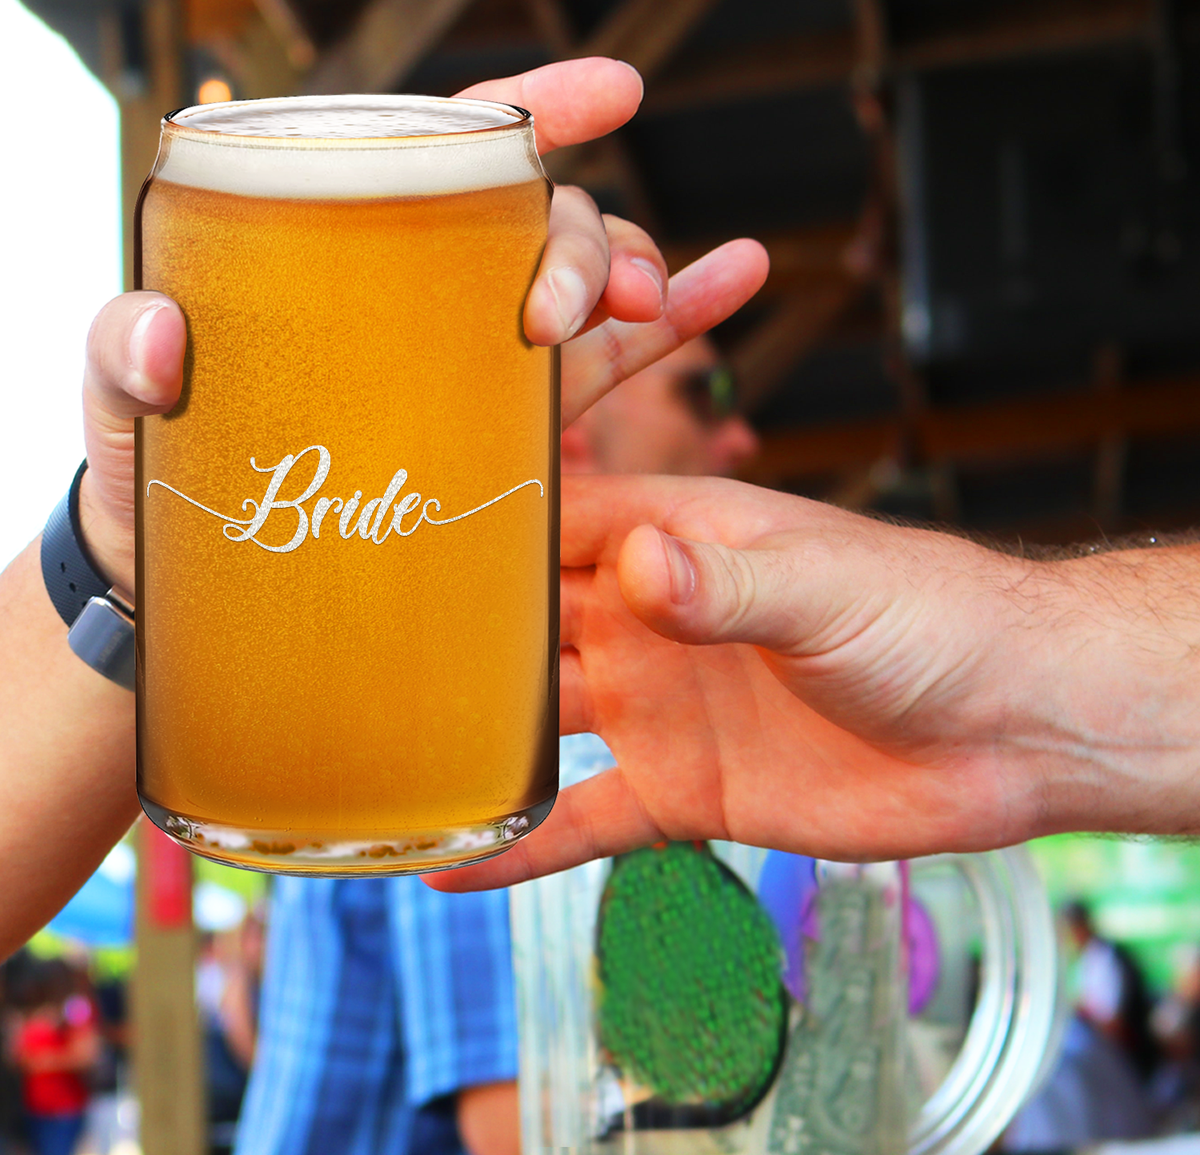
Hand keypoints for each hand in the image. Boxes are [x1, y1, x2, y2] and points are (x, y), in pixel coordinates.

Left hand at [76, 57, 767, 597]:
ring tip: (655, 309)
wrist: (206, 582)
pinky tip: (734, 283)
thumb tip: (165, 335)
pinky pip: (610, 369)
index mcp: (354, 258)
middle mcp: (432, 296)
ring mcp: (478, 362)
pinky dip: (678, 325)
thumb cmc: (160, 478)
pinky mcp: (510, 432)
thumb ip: (122, 358)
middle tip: (566, 312)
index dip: (533, 115)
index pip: (448, 157)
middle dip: (581, 243)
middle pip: (539, 227)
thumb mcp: (123, 409)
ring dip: (641, 281)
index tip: (610, 95)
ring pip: (589, 292)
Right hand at [429, 476, 1199, 890]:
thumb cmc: (925, 618)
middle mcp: (652, 620)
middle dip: (450, 637)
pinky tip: (455, 869)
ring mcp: (661, 707)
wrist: (1005, 725)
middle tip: (345, 658)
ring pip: (544, 721)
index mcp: (677, 543)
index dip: (478, 528)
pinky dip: (525, 842)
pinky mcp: (685, 790)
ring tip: (375, 760)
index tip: (386, 536)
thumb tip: (637, 565)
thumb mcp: (826, 588)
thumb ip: (729, 582)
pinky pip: (587, 820)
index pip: (554, 523)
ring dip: (472, 740)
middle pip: (527, 623)